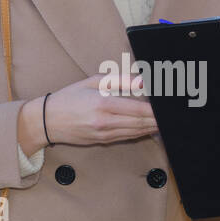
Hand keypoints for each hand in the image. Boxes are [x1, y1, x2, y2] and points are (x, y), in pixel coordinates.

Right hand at [21, 73, 156, 152]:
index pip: (138, 108)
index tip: (167, 105)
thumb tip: (142, 80)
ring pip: (136, 131)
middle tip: (172, 113)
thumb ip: (120, 80)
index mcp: (103, 104)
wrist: (47, 121)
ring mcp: (105, 134)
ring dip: (153, 127)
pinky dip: (141, 132)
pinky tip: (150, 127)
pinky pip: (128, 136)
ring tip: (166, 121)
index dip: (155, 109)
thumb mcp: (92, 82)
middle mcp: (105, 122)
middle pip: (141, 122)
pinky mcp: (103, 141)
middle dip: (158, 119)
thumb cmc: (69, 98)